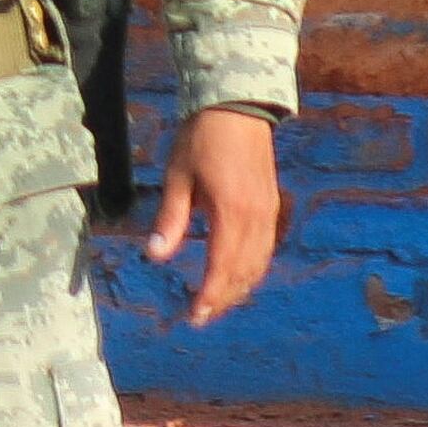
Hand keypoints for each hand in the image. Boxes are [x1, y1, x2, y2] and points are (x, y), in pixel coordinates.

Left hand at [144, 104, 286, 321]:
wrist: (238, 109)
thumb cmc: (202, 140)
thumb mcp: (178, 178)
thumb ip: (171, 220)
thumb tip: (156, 256)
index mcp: (232, 213)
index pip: (222, 267)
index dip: (210, 295)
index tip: (195, 316)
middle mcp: (257, 218)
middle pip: (244, 272)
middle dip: (224, 298)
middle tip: (201, 317)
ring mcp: (269, 213)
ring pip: (259, 264)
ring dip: (239, 287)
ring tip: (217, 303)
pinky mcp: (271, 206)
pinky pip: (265, 248)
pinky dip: (252, 269)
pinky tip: (236, 276)